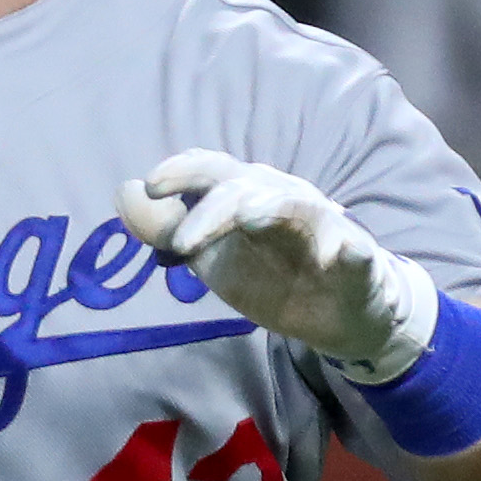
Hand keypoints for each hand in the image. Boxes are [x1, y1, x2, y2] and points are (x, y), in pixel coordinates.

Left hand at [116, 149, 437, 380]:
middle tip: (180, 243)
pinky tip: (334, 254)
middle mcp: (281, 198)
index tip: (150, 187)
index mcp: (244, 194)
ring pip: (297, 205)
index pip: (211, 169)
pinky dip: (346, 247)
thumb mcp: (208, 254)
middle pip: (245, 186)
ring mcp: (321, 226)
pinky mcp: (356, 260)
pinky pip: (355, 248)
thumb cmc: (267, 270)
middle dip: (211, 209)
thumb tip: (125, 192)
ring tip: (246, 218)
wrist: (333, 310)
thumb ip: (164, 228)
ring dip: (270, 207)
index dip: (182, 171)